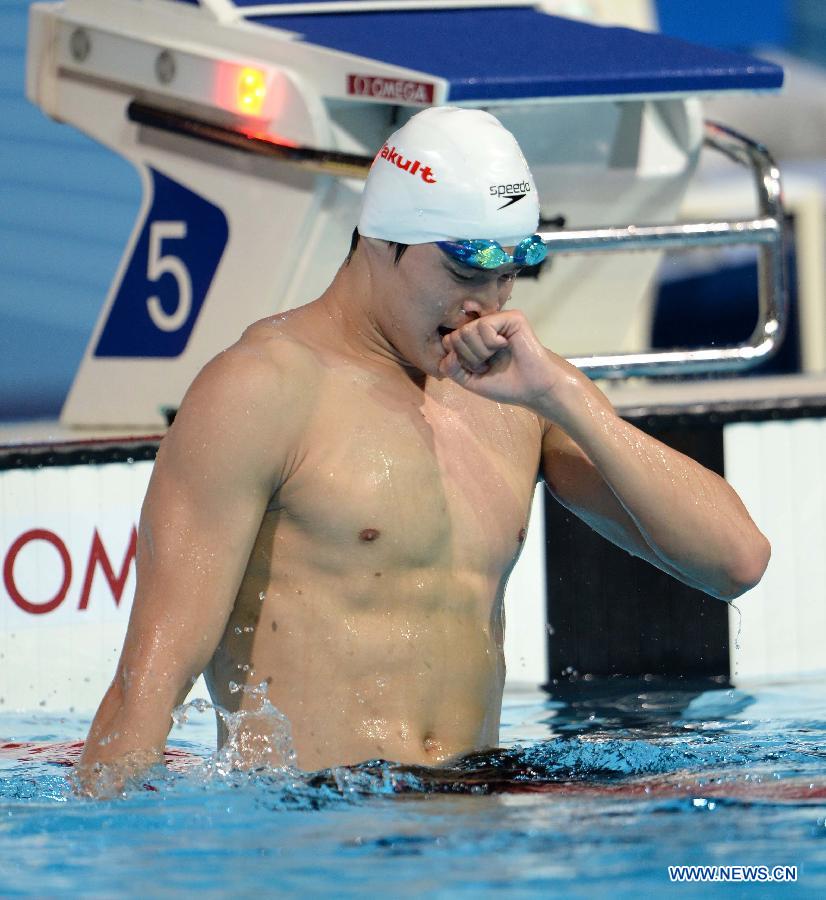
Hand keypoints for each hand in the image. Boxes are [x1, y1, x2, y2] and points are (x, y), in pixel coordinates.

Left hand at [437, 310, 572, 410]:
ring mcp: (497, 320)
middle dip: (469, 358)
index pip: (448, 340)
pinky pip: (485, 325)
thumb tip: (447, 351)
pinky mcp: (511, 317)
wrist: (532, 390)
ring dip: (480, 352)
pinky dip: (491, 343)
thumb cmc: (505, 385)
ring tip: (495, 358)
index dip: (458, 359)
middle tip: (487, 365)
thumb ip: (451, 368)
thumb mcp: (470, 380)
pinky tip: (505, 346)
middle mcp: (484, 326)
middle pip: (456, 335)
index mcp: (474, 340)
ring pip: (468, 330)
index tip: (476, 369)